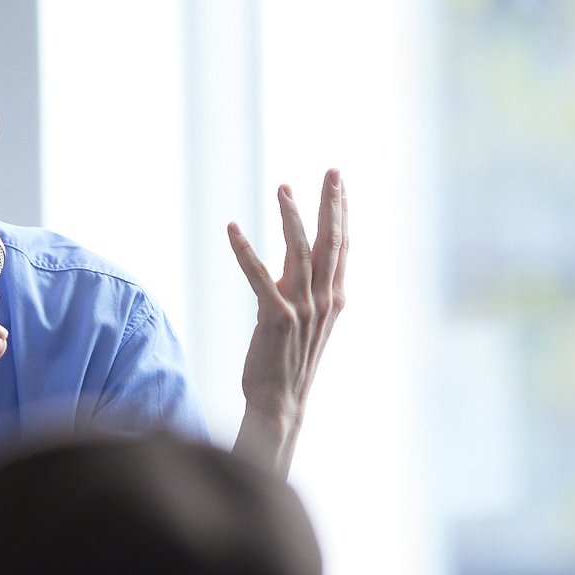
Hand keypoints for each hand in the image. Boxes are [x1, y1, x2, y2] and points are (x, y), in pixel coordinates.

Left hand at [229, 169, 346, 474]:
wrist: (280, 404)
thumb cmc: (288, 363)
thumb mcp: (303, 322)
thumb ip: (301, 290)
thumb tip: (287, 264)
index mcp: (334, 299)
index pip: (342, 246)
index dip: (341, 211)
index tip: (338, 181)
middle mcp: (324, 301)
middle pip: (330, 241)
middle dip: (331, 203)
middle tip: (331, 170)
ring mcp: (302, 310)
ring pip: (299, 252)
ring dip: (290, 217)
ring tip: (283, 188)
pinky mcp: (275, 318)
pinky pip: (259, 276)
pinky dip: (244, 250)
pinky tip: (231, 228)